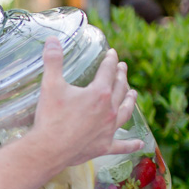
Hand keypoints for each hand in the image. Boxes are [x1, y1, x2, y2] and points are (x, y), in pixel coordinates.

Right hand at [29, 37, 141, 168]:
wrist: (49, 149)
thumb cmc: (50, 117)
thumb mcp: (50, 85)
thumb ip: (53, 61)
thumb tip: (52, 40)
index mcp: (99, 93)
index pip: (108, 71)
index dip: (110, 60)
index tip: (112, 54)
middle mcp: (108, 110)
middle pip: (119, 89)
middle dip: (121, 76)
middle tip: (122, 68)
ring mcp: (108, 129)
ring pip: (125, 112)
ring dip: (130, 101)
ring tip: (133, 94)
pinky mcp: (104, 146)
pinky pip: (122, 145)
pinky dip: (131, 144)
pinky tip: (140, 144)